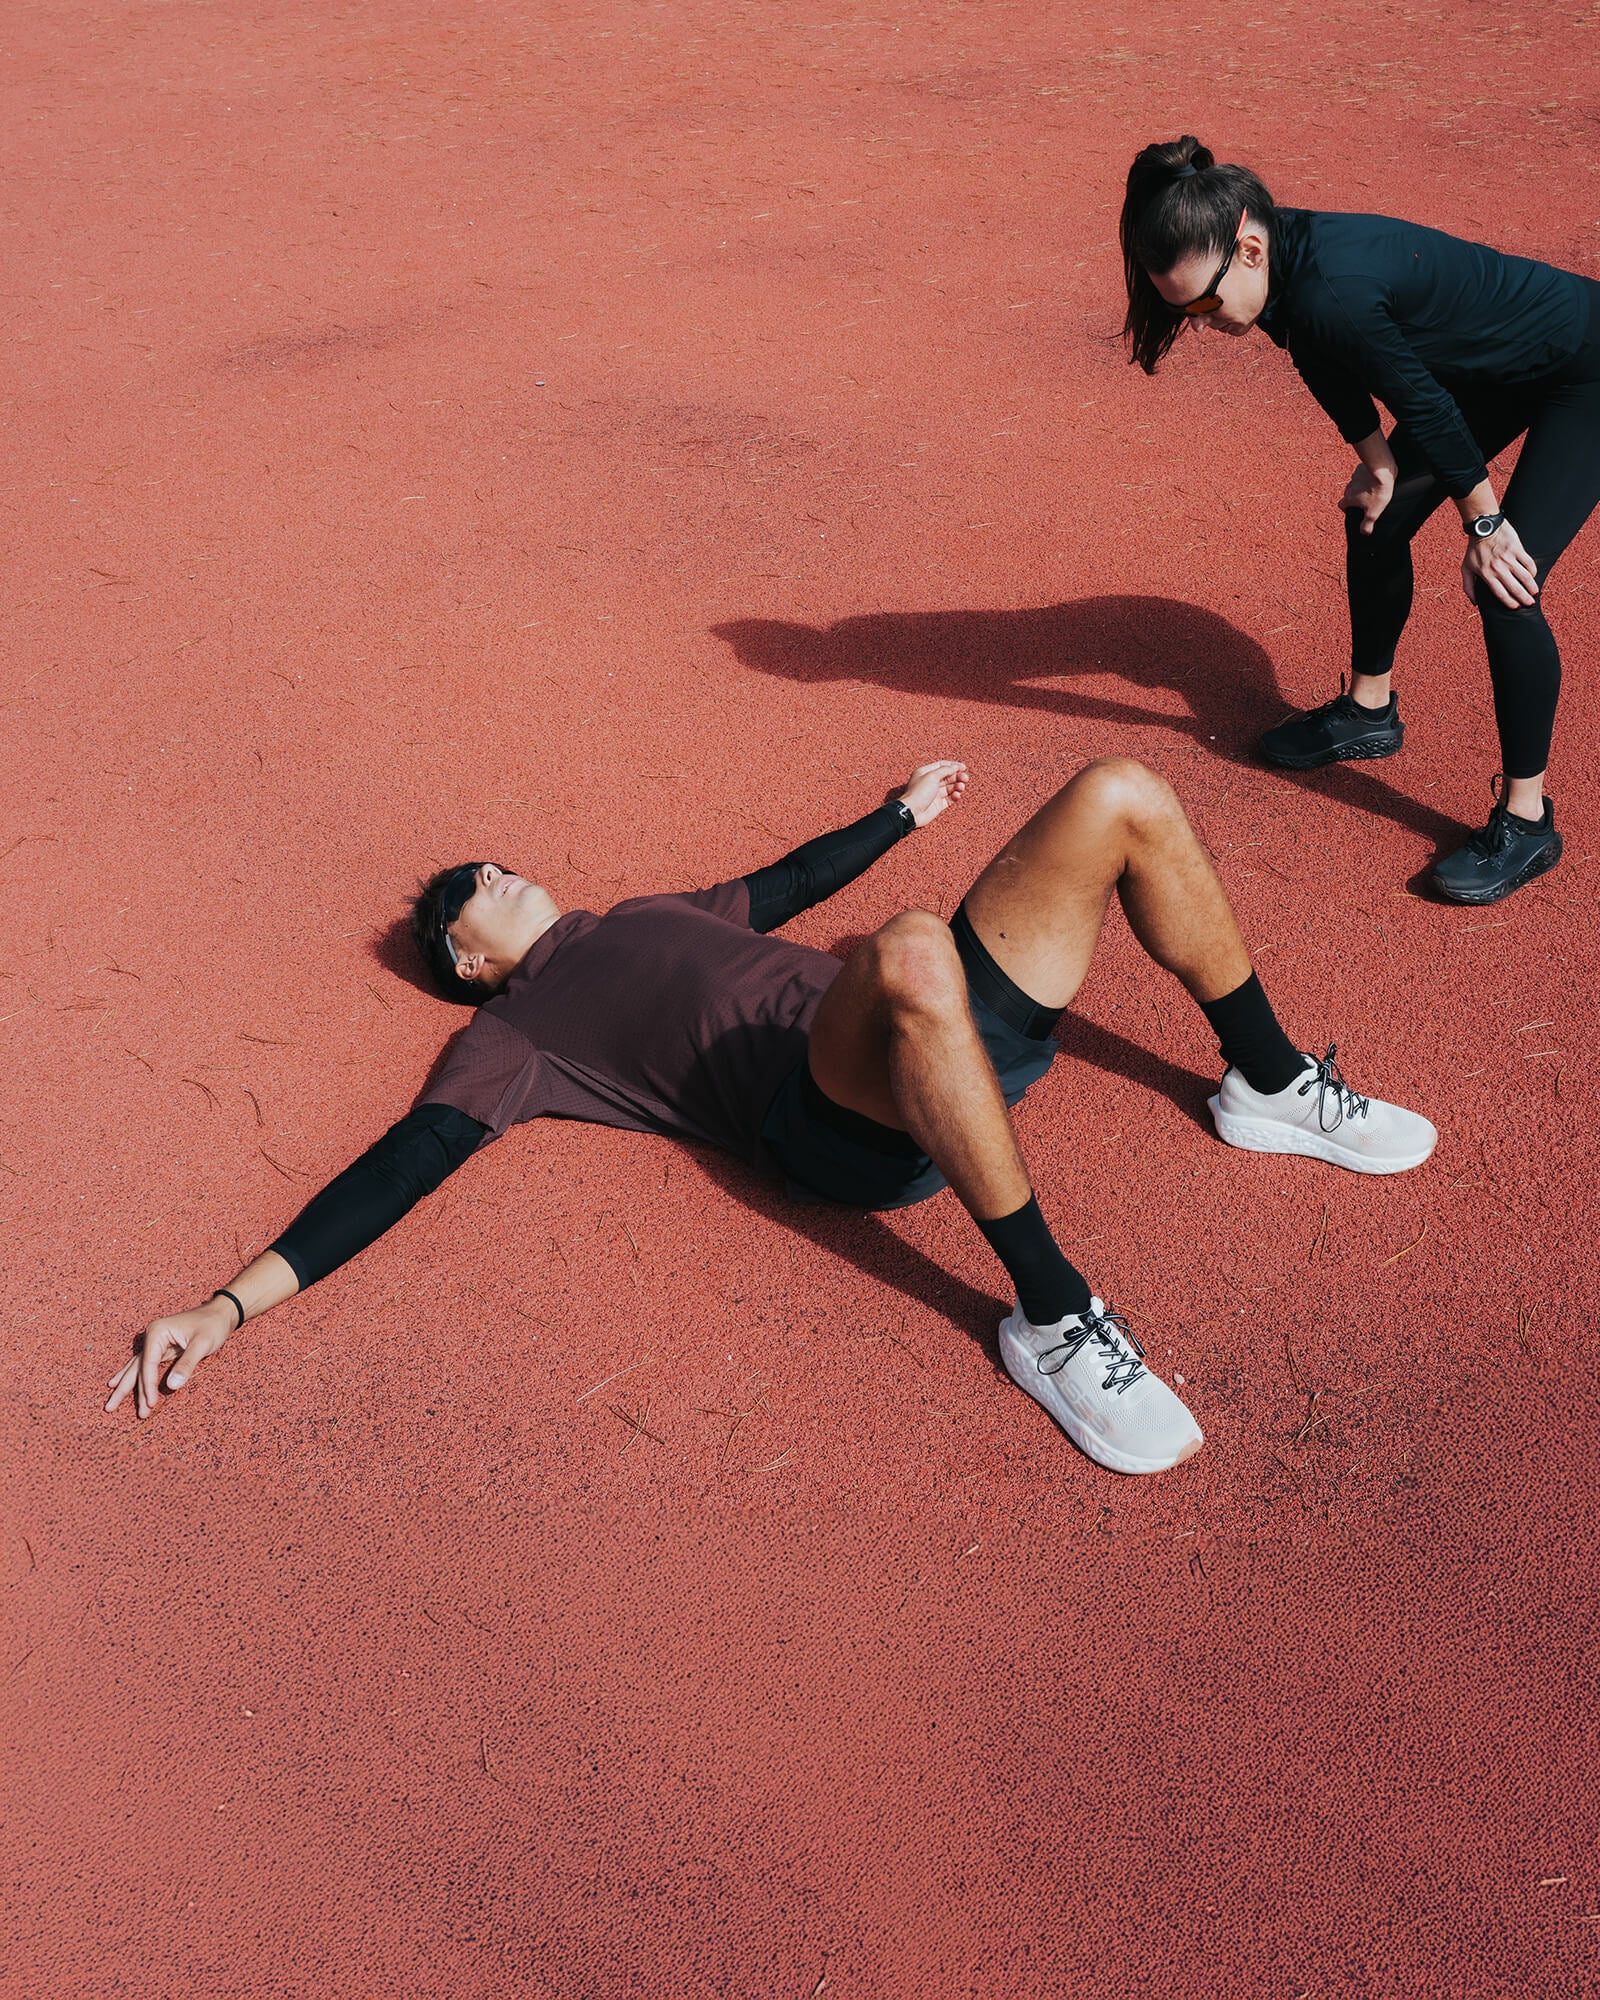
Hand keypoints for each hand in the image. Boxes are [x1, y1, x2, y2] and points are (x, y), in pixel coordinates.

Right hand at [105, 1299, 235, 1419]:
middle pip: (137, 1367)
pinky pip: (145, 1365)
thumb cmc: (213, 1325)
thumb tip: (171, 1386)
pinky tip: (117, 1384)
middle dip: (127, 1389)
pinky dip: (134, 1377)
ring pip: (138, 1368)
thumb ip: (187, 1364)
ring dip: (129, 1387)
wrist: (221, 1313)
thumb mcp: (203, 1344)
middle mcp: (152, 1336)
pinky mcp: (162, 1348)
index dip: (148, 1385)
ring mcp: (155, 1342)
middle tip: (110, 1409)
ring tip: (111, 1406)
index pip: (148, 1364)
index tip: (150, 1403)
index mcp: (158, 1332)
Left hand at [893, 759, 968, 827]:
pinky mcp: (938, 804)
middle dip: (957, 776)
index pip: (942, 766)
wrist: (913, 812)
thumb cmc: (919, 792)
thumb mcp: (932, 776)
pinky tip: (957, 795)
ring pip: (950, 788)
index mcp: (926, 773)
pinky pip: (950, 799)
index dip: (953, 766)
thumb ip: (945, 770)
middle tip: (965, 778)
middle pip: (948, 776)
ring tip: (961, 787)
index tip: (963, 767)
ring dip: (957, 786)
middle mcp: (930, 782)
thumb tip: (955, 766)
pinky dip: (955, 796)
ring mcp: (934, 794)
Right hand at [1338, 461, 1394, 534]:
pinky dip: (1367, 476)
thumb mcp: (1373, 512)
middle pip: (1349, 494)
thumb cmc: (1377, 491)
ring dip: (1361, 486)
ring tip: (1372, 488)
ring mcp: (1354, 476)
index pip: (1341, 505)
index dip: (1346, 509)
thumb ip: (1367, 524)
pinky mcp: (1362, 468)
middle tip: (1366, 500)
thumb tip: (1364, 533)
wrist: (1382, 470)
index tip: (1353, 510)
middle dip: (1355, 497)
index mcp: (1349, 498)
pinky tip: (1375, 478)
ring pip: (1355, 483)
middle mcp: (1349, 487)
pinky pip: (1362, 473)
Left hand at [1461, 518, 1538, 609]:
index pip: (1501, 594)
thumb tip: (1475, 603)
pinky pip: (1528, 562)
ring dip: (1531, 587)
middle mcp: (1499, 568)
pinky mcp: (1516, 548)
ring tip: (1535, 593)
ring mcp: (1508, 558)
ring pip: (1524, 576)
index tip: (1516, 608)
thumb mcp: (1465, 569)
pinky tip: (1533, 576)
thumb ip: (1468, 587)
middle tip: (1530, 604)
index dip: (1510, 603)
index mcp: (1487, 575)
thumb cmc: (1474, 550)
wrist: (1483, 527)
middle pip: (1515, 588)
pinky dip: (1532, 571)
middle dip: (1524, 598)